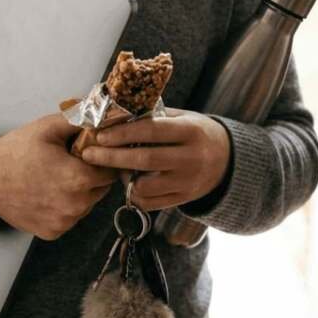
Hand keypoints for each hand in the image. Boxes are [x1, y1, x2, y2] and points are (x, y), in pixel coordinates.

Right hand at [0, 114, 117, 239]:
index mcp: (79, 178)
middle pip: (100, 190)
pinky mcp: (52, 232)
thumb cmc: (14, 152)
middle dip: (91, 176)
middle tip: (69, 164)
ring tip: (55, 178)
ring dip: (79, 193)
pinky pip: (69, 218)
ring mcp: (63, 222)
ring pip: (86, 205)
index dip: (100, 160)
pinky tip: (47, 193)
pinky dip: (63, 207)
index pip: (110, 171)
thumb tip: (102, 115)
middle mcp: (75, 205)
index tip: (86, 154)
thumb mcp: (47, 127)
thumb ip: (80, 120)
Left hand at [79, 110, 230, 210]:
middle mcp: (191, 158)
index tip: (100, 135)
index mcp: (191, 131)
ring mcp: (188, 182)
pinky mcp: (184, 199)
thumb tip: (116, 114)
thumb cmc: (197, 134)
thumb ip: (154, 117)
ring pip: (145, 186)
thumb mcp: (183, 118)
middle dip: (112, 157)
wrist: (228, 161)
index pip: (151, 131)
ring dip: (123, 177)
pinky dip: (133, 193)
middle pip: (144, 160)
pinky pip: (150, 203)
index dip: (122, 133)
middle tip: (88, 154)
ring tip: (113, 167)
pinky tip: (128, 181)